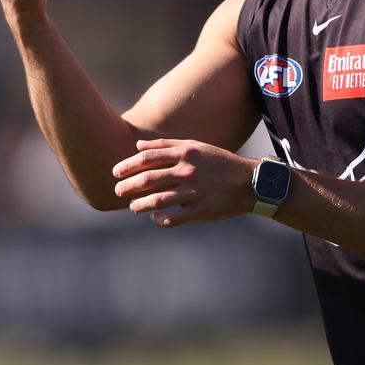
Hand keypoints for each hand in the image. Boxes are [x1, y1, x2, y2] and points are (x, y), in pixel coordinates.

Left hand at [112, 139, 257, 227]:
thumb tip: (138, 146)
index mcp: (185, 153)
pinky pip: (174, 218)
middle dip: (128, 185)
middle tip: (117, 190)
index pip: (148, 157)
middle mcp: (188, 171)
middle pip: (149, 178)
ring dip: (140, 205)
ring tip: (132, 207)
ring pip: (158, 200)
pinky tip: (154, 218)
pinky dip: (161, 219)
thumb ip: (167, 145)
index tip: (116, 172)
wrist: (249, 182)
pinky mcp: (201, 210)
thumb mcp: (196, 146)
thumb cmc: (219, 162)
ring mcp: (194, 191)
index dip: (128, 165)